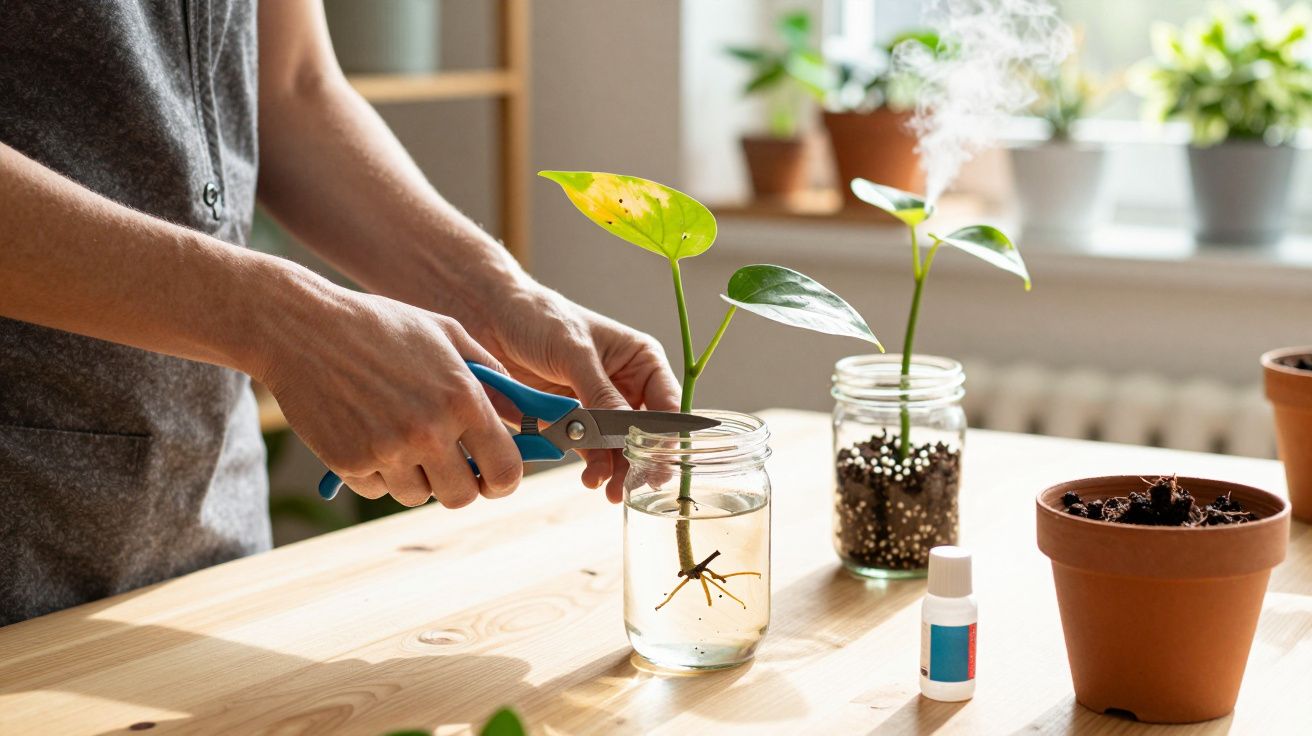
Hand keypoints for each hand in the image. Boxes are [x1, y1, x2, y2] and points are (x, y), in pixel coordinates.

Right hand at [257, 286, 523, 507]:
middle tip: (446, 464)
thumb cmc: (380, 325)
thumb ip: (490, 375)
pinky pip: (377, 490)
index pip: (505, 470)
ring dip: (415, 477)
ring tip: (399, 438)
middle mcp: (429, 431)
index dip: (504, 480)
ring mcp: (387, 451)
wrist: (302, 328)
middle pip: (462, 497)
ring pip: (418, 496)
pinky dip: (377, 473)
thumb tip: (518, 414)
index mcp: (462, 400)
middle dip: (458, 484)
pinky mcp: (349, 464)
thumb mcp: (447, 334)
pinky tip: (366, 434)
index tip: (495, 476)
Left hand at [472, 287, 680, 502]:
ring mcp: (598, 407)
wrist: (489, 318)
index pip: (667, 403)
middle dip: (642, 459)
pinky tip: (592, 477)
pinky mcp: (571, 423)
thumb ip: (601, 393)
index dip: (668, 434)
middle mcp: (626, 386)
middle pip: (646, 432)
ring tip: (609, 489)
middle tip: (638, 484)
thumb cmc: (540, 318)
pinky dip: (593, 466)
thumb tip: (628, 431)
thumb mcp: (575, 352)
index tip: (660, 460)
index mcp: (640, 360)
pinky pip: (589, 451)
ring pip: (619, 448)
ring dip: (617, 469)